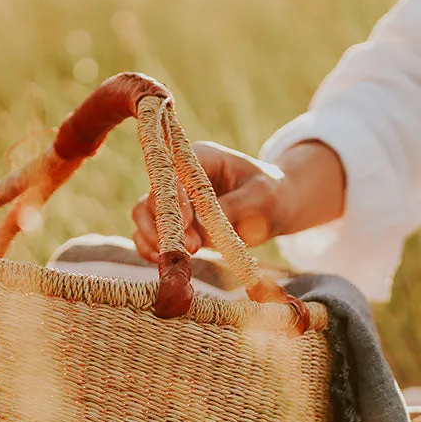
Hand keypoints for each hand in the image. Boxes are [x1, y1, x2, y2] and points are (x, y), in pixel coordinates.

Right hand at [130, 139, 345, 261]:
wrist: (275, 206)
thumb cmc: (271, 193)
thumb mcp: (262, 195)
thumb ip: (236, 206)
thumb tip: (204, 227)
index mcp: (200, 159)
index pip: (174, 174)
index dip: (174, 198)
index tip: (186, 223)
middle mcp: (180, 177)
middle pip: (153, 195)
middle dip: (165, 223)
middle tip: (191, 248)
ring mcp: (175, 201)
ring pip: (144, 214)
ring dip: (153, 237)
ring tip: (175, 257)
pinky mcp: (175, 223)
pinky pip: (149, 234)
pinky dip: (150, 248)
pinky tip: (164, 262)